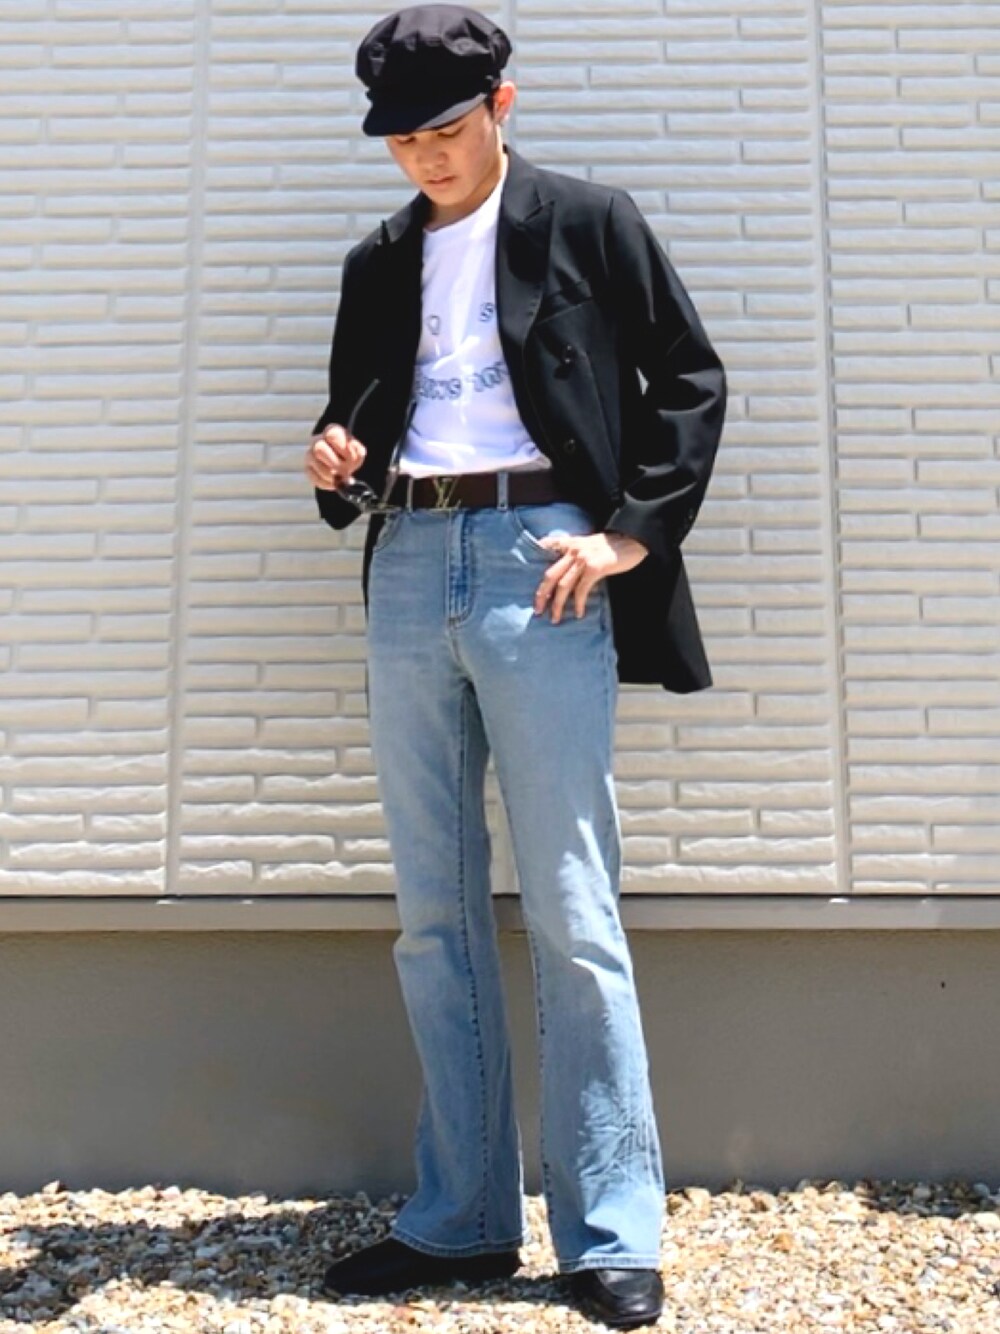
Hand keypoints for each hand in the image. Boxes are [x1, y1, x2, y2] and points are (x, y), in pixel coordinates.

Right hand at [305, 424, 366, 489]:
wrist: (342, 465)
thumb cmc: (350, 455)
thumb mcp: (358, 452)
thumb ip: (357, 451)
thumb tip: (352, 452)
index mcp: (331, 431)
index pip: (331, 435)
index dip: (342, 448)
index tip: (351, 457)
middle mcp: (317, 441)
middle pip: (319, 449)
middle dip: (335, 463)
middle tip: (345, 472)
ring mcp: (310, 455)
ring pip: (317, 465)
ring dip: (332, 476)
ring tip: (341, 479)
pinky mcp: (307, 469)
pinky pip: (314, 478)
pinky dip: (327, 484)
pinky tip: (334, 484)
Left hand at [533, 530, 648, 623]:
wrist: (632, 539)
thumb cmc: (613, 545)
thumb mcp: (589, 544)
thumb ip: (575, 553)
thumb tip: (566, 572)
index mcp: (570, 543)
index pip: (546, 548)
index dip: (534, 558)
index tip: (527, 575)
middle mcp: (573, 550)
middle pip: (550, 575)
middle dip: (541, 594)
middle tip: (538, 610)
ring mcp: (583, 559)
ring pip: (563, 586)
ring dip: (557, 604)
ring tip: (555, 618)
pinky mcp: (595, 568)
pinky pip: (581, 590)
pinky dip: (577, 603)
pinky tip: (578, 613)